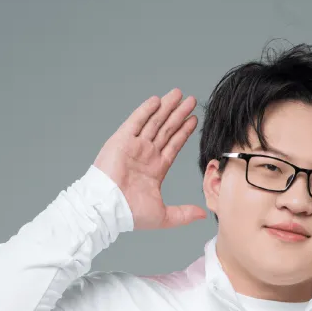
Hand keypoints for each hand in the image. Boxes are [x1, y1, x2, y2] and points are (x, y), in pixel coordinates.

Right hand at [93, 88, 206, 231]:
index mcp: (156, 169)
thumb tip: (203, 215)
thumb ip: (184, 213)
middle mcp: (146, 155)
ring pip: (154, 122)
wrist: (108, 209)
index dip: (184, 132)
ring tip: (179, 94)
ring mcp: (134, 146)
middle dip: (178, 114)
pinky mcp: (122, 141)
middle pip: (166, 129)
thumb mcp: (164, 216)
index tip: (193, 119)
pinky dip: (146, 110)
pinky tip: (157, 100)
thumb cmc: (131, 214)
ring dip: (167, 108)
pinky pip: (136, 121)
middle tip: (190, 100)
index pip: (173, 145)